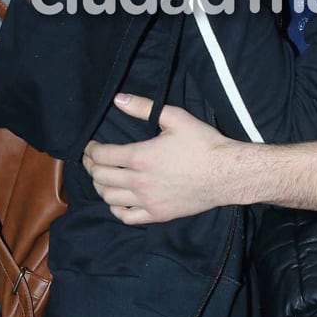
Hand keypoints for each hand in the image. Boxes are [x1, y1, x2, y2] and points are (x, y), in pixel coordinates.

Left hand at [83, 94, 231, 222]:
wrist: (227, 174)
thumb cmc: (204, 144)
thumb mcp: (175, 117)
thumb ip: (144, 107)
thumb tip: (118, 99)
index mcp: (141, 157)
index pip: (101, 155)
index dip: (90, 149)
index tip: (89, 145)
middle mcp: (139, 182)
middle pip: (100, 177)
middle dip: (90, 166)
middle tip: (91, 159)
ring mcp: (147, 201)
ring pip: (108, 197)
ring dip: (100, 186)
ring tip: (102, 177)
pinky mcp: (157, 214)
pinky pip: (126, 217)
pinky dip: (115, 208)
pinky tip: (117, 199)